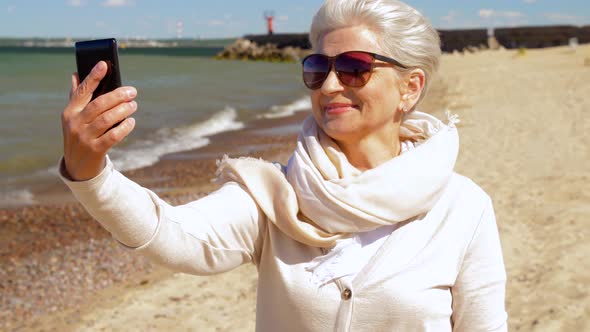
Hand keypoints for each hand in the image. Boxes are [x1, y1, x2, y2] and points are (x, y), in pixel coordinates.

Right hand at [61, 61, 137, 180]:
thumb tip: (76, 73)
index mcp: (70, 111)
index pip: (82, 90)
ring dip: (123, 110)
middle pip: (99, 104)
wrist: (77, 166)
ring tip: (134, 105)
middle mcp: (75, 123)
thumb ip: (77, 97)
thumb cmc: (80, 135)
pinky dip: (124, 127)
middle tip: (132, 91)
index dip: (93, 76)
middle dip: (117, 96)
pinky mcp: (96, 149)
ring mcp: (85, 137)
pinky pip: (113, 135)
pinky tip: (131, 121)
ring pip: (107, 119)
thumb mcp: (74, 117)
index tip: (104, 64)